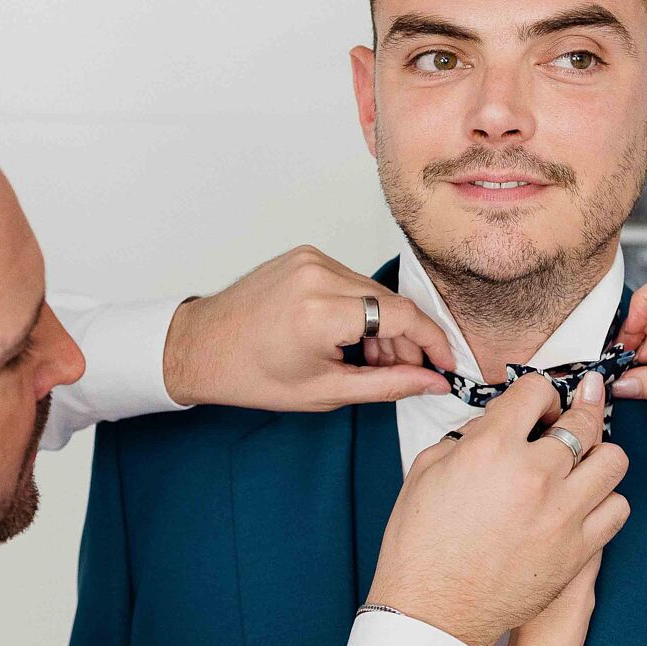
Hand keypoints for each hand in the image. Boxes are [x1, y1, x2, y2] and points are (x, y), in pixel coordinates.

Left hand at [161, 246, 453, 410]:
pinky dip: (361, 309)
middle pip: (392, 302)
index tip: (445, 364)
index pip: (402, 316)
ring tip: (370, 361)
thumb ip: (387, 385)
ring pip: (374, 291)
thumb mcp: (325, 391)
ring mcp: (310, 259)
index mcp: (321, 312)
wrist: (201, 347)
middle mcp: (318, 275)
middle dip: (407, 340)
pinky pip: (351, 280)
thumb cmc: (252, 375)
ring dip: (384, 325)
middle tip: (406, 373)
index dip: (433, 341)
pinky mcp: (305, 254)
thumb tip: (431, 381)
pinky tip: (351, 338)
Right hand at [367, 372, 629, 645]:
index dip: (539, 391)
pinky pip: (617, 510)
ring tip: (583, 461)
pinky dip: (605, 500)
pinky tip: (585, 502)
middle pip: (583, 421)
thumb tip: (497, 424)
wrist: (432, 612)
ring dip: (598, 454)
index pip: (537, 390)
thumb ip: (468, 437)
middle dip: (581, 407)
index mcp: (492, 448)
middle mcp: (534, 475)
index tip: (539, 402)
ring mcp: (562, 514)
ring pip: (612, 462)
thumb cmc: (421, 546)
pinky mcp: (578, 551)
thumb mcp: (427, 470)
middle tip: (579, 407)